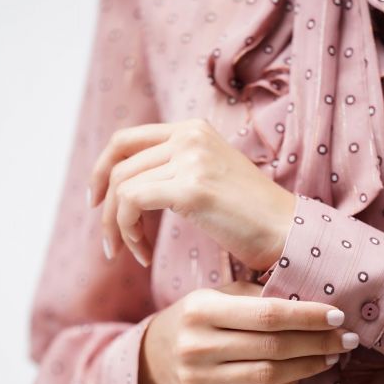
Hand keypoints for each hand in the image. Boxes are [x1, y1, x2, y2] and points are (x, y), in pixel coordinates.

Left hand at [86, 118, 296, 271]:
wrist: (287, 233)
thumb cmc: (251, 217)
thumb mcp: (209, 178)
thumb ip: (174, 170)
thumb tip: (129, 187)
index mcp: (193, 129)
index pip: (126, 140)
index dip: (101, 169)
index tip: (96, 201)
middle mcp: (190, 136)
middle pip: (118, 165)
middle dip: (105, 208)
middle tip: (109, 242)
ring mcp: (191, 159)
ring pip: (121, 186)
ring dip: (118, 227)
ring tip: (134, 253)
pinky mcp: (191, 188)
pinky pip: (132, 204)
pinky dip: (129, 232)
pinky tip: (143, 255)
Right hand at [139, 280, 358, 383]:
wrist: (157, 357)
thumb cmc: (202, 319)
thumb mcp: (221, 296)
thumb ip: (260, 296)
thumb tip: (316, 300)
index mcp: (200, 309)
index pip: (268, 314)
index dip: (308, 317)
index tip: (338, 316)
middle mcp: (195, 347)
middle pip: (274, 347)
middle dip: (318, 342)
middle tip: (346, 338)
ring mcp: (196, 381)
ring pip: (270, 376)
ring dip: (309, 366)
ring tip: (331, 356)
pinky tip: (301, 374)